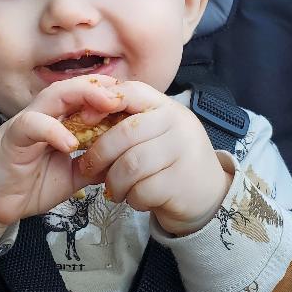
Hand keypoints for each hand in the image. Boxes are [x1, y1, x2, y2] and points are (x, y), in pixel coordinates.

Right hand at [0, 75, 124, 242]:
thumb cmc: (30, 184)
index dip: (110, 97)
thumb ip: (94, 163)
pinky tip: (70, 143)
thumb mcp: (73, 175)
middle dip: (101, 88)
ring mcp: (28, 122)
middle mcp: (45, 114)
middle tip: (125, 96)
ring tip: (106, 105)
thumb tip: (125, 159)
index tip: (135, 104)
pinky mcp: (13, 135)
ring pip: (55, 96)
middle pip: (74, 88)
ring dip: (82, 96)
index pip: (87, 99)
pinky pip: (33, 124)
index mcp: (60, 120)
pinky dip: (53, 130)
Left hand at [74, 81, 232, 235]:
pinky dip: (132, 199)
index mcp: (167, 107)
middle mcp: (178, 124)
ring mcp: (183, 153)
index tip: (82, 119)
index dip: (102, 102)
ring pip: (130, 166)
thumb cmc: (171, 161)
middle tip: (88, 169)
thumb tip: (84, 116)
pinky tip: (136, 199)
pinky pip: (142, 190)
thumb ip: (129, 121)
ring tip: (114, 190)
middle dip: (99, 154)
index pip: (133, 92)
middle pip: (125, 134)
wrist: (209, 194)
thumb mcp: (156, 132)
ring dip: (114, 182)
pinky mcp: (181, 183)